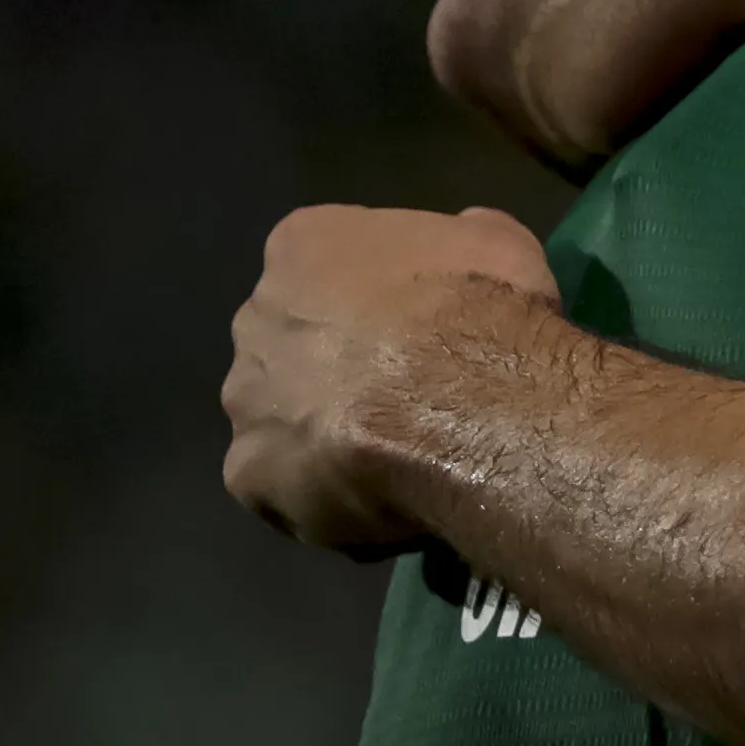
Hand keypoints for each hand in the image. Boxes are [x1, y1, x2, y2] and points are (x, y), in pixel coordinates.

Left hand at [220, 203, 555, 551]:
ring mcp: (246, 400)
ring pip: (278, 420)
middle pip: (288, 345)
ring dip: (319, 436)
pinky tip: (371, 504)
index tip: (416, 331)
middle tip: (399, 399)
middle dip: (332, 370)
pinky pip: (280, 490)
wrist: (472, 402)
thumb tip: (466, 242)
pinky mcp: (249, 474)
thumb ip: (460, 241)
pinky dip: (317, 499)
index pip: (322, 269)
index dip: (370, 305)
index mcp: (302, 247)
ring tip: (389, 462)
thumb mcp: (498, 242)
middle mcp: (255, 317)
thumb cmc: (480, 308)